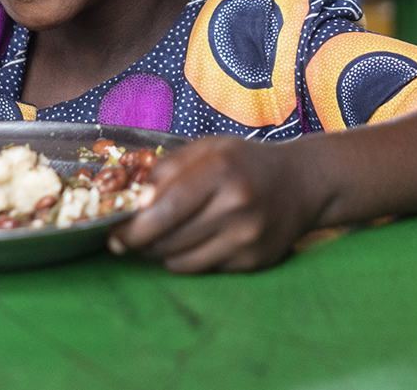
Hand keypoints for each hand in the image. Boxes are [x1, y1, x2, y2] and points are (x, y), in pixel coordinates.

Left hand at [110, 135, 321, 272]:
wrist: (302, 183)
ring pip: (182, 260)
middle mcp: (236, 204)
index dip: (133, 226)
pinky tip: (190, 242)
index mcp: (221, 169)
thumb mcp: (209, 148)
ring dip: (160, 253)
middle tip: (124, 242)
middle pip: (169, 238)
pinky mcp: (254, 261)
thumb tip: (133, 197)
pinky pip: (203, 268)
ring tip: (156, 239)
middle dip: (139, 243)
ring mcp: (247, 237)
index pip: (165, 208)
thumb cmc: (246, 162)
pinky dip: (187, 259)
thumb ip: (169, 168)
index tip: (113, 233)